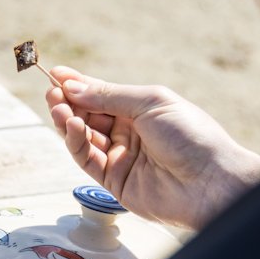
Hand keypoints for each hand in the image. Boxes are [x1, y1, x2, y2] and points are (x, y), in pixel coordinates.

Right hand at [46, 66, 259, 229]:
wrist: (207, 182)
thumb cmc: (190, 136)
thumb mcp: (150, 103)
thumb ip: (109, 96)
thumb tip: (73, 87)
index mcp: (141, 111)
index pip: (101, 96)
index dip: (78, 85)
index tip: (55, 75)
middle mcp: (128, 133)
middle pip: (88, 116)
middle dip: (68, 103)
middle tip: (52, 93)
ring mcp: (119, 157)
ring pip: (83, 138)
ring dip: (68, 121)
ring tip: (58, 108)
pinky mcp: (112, 181)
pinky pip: (87, 159)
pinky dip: (77, 142)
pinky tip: (73, 126)